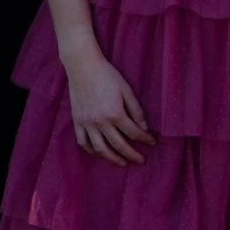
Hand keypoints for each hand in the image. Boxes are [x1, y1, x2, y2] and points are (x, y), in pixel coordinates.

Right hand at [60, 49, 151, 166]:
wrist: (82, 66)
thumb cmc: (107, 75)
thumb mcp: (126, 90)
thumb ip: (136, 110)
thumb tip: (144, 127)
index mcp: (115, 113)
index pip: (134, 133)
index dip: (145, 139)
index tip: (152, 142)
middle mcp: (100, 122)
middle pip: (119, 145)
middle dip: (132, 155)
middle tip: (141, 160)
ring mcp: (87, 123)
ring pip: (100, 149)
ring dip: (112, 158)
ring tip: (121, 162)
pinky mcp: (77, 121)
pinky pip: (83, 142)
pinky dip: (91, 150)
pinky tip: (99, 153)